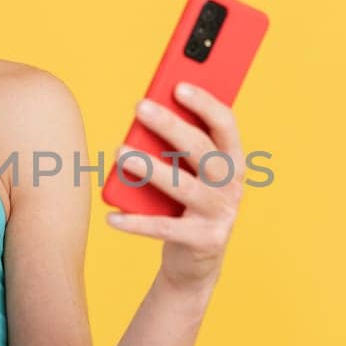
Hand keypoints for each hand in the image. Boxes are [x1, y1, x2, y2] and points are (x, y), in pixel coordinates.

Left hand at [105, 82, 246, 292]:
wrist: (196, 260)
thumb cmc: (188, 203)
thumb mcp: (190, 172)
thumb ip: (178, 147)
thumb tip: (146, 116)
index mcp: (233, 161)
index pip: (226, 124)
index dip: (205, 103)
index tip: (178, 85)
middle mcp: (232, 186)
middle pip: (201, 150)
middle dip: (171, 126)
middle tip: (140, 107)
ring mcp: (219, 214)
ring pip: (182, 186)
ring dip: (150, 168)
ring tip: (120, 152)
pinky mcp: (202, 240)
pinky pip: (164, 228)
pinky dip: (136, 223)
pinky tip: (112, 216)